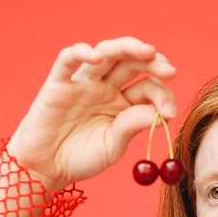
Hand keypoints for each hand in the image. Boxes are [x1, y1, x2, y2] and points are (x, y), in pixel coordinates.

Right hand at [7, 36, 177, 189]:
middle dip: (153, 63)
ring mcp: (83, 83)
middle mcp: (105, 87)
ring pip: (107, 54)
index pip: (147, 87)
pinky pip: (68, 60)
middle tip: (169, 71)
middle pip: (132, 63)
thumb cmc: (81, 157)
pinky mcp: (58, 84)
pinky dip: (82, 53)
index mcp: (123, 102)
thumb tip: (161, 114)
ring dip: (128, 48)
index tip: (171, 113)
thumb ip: (132, 126)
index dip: (163, 96)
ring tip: (148, 52)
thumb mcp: (113, 146)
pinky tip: (97, 57)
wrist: (47, 168)